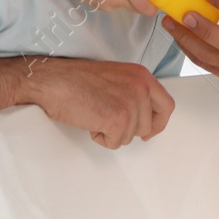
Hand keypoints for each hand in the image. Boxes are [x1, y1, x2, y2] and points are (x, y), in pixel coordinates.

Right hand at [23, 57, 175, 148]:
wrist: (51, 80)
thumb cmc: (76, 79)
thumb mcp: (116, 78)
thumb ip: (134, 92)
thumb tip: (143, 116)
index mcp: (142, 76)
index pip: (167, 105)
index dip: (158, 122)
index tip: (148, 130)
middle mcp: (141, 88)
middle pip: (148, 126)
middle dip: (128, 129)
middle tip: (107, 119)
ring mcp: (131, 104)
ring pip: (130, 136)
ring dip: (111, 132)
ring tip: (95, 114)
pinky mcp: (118, 120)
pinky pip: (115, 142)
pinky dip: (100, 138)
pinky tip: (90, 121)